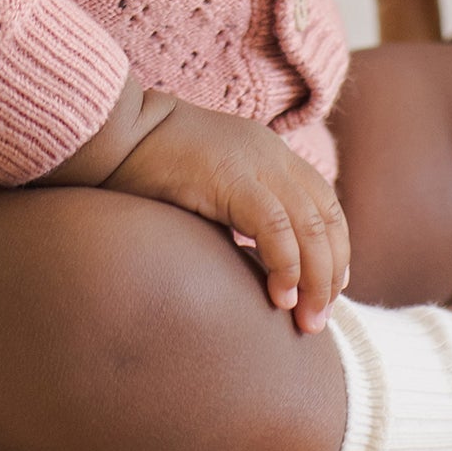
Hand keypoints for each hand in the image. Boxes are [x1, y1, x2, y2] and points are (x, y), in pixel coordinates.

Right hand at [100, 94, 350, 331]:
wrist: (115, 131)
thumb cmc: (149, 165)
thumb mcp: (210, 185)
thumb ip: (237, 211)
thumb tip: (254, 261)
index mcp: (271, 153)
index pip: (325, 205)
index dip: (336, 251)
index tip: (327, 291)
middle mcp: (272, 155)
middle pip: (327, 219)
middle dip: (330, 274)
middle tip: (318, 319)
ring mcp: (255, 163)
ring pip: (311, 227)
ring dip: (315, 279)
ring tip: (306, 319)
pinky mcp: (232, 177)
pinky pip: (276, 227)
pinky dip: (286, 264)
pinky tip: (280, 295)